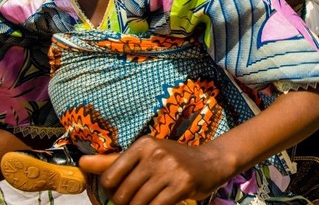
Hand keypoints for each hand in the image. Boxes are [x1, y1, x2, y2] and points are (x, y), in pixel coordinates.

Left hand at [79, 136, 226, 204]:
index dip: (112, 191)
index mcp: (143, 144)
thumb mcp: (145, 155)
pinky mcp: (183, 184)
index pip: (109, 178)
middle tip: (138, 201)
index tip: (123, 192)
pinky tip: (160, 204)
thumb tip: (82, 163)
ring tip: (149, 202)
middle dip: (126, 204)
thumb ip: (113, 162)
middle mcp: (155, 153)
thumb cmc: (173, 161)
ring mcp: (170, 168)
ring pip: (138, 204)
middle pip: (122, 194)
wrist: (211, 163)